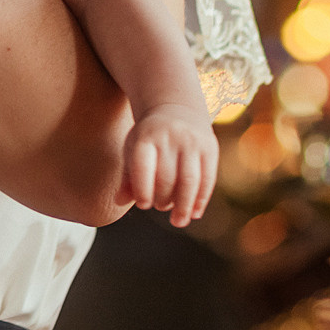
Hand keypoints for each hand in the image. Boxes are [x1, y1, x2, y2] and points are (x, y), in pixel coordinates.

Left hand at [122, 102, 219, 226]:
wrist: (177, 108)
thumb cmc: (149, 138)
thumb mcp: (134, 149)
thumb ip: (128, 176)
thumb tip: (119, 201)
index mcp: (145, 137)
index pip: (143, 166)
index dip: (142, 189)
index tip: (143, 205)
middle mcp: (170, 137)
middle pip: (167, 177)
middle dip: (163, 199)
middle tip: (160, 206)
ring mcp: (192, 141)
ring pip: (189, 181)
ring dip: (184, 206)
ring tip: (178, 221)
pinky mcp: (210, 147)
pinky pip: (207, 179)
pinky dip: (201, 200)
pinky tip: (195, 213)